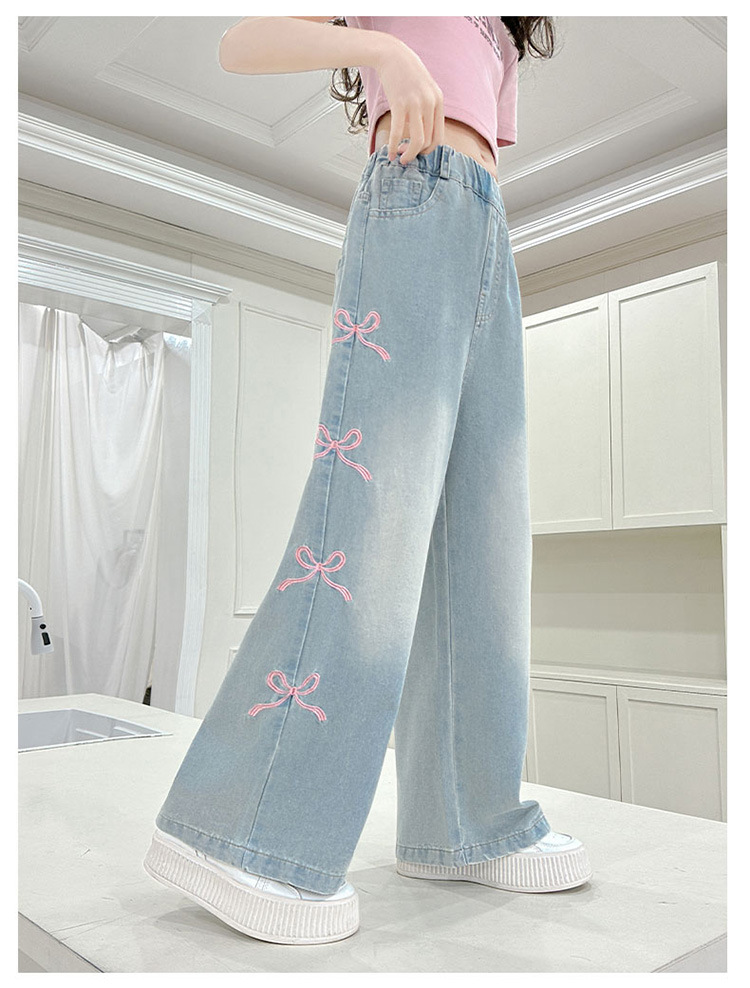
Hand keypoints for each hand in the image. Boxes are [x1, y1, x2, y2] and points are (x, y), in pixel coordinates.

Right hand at [373, 35, 444, 163]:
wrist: (392, 54)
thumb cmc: (406, 72)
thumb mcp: (425, 89)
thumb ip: (427, 108)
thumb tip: (423, 131)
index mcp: (438, 100)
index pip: (439, 136)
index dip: (428, 150)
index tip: (417, 153)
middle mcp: (430, 103)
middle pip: (429, 141)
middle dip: (417, 154)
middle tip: (405, 157)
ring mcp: (416, 103)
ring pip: (418, 141)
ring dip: (409, 154)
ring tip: (399, 158)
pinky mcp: (399, 103)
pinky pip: (398, 132)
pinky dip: (393, 146)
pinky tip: (389, 153)